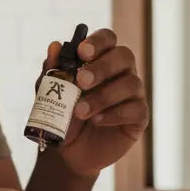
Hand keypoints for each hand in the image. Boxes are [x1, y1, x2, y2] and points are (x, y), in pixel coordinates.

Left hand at [41, 28, 148, 176]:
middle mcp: (121, 72)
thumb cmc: (62, 116)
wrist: (68, 151)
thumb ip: (52, 72)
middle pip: (124, 56)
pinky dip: (114, 114)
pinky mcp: (139, 117)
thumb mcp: (50, 95)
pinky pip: (136, 109)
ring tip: (80, 111)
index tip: (82, 52)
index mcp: (101, 59)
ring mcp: (133, 94)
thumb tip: (55, 46)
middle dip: (102, 67)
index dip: (98, 41)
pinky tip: (97, 120)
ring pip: (131, 84)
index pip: (108, 38)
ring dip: (103, 96)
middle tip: (81, 81)